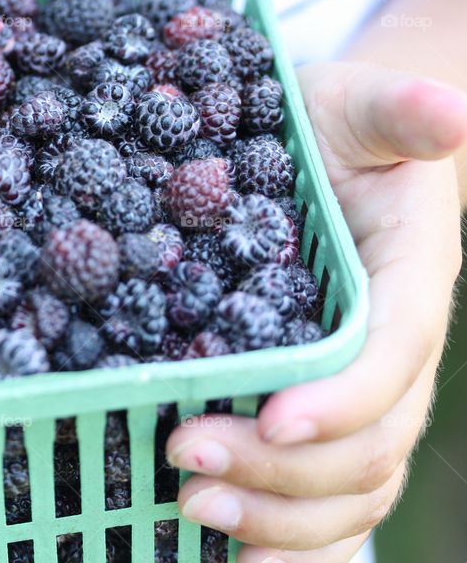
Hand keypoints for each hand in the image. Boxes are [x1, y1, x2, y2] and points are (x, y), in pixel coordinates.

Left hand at [166, 63, 466, 561]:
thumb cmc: (340, 130)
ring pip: (348, 491)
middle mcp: (393, 357)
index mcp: (409, 286)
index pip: (395, 360)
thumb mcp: (363, 107)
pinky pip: (323, 499)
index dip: (344, 400)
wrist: (331, 158)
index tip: (273, 417)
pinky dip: (287, 542)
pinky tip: (230, 556)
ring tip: (190, 511)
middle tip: (186, 465)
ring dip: (276, 519)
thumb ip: (403, 111)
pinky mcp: (318, 413)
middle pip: (366, 448)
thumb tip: (451, 112)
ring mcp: (358, 396)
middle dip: (282, 473)